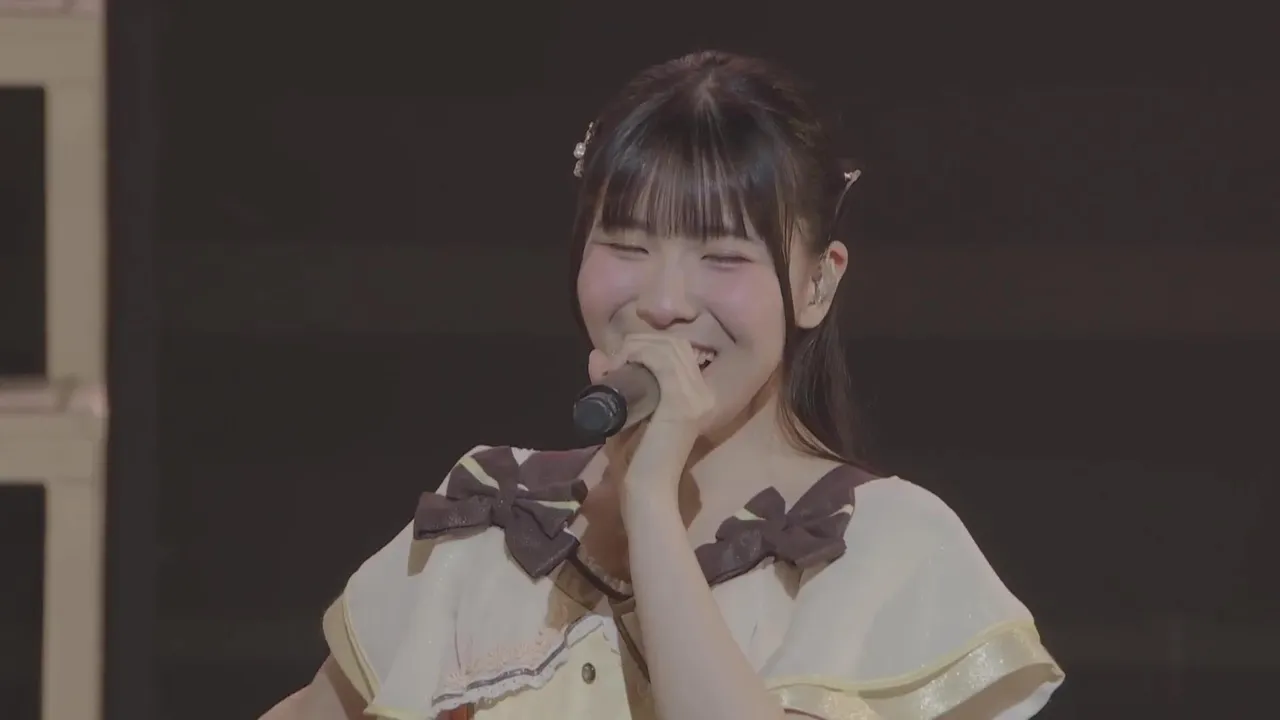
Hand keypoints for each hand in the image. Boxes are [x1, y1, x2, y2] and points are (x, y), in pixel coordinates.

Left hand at [588, 334, 715, 490]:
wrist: (645, 491)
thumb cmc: (635, 461)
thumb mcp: (624, 414)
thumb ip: (612, 386)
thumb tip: (597, 355)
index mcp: (699, 395)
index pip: (679, 350)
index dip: (649, 344)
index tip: (621, 358)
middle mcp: (704, 392)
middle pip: (675, 343)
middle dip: (641, 341)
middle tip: (615, 360)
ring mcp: (696, 396)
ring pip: (668, 347)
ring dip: (637, 346)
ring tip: (616, 363)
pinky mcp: (682, 402)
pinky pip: (662, 361)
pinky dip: (639, 354)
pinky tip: (622, 363)